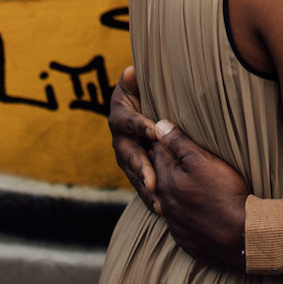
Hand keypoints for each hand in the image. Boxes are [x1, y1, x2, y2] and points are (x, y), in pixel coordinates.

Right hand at [109, 66, 157, 211]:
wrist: (146, 106)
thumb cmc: (146, 90)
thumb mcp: (140, 82)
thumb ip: (135, 80)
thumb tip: (131, 72)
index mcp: (121, 116)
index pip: (129, 122)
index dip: (141, 126)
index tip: (155, 131)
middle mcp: (120, 139)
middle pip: (129, 155)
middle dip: (141, 169)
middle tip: (153, 182)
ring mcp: (126, 157)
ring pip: (134, 175)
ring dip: (146, 189)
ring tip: (160, 204)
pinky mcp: (136, 171)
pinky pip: (141, 186)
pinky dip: (150, 198)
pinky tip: (162, 211)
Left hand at [151, 121, 249, 271]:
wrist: (240, 236)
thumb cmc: (223, 193)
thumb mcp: (202, 161)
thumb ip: (179, 143)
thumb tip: (159, 125)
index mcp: (166, 181)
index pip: (156, 153)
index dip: (161, 140)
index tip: (165, 132)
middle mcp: (164, 203)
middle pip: (158, 176)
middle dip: (162, 163)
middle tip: (171, 151)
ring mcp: (174, 223)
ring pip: (167, 199)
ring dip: (172, 188)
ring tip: (183, 178)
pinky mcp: (185, 238)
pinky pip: (178, 220)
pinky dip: (182, 210)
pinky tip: (192, 206)